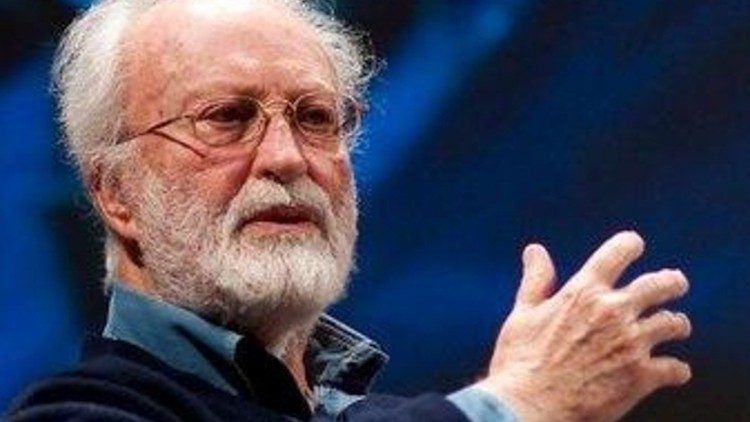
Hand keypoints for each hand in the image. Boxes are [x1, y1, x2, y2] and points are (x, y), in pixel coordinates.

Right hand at [476, 231, 690, 421]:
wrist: (529, 406)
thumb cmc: (521, 360)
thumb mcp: (523, 313)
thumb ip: (536, 280)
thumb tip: (535, 250)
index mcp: (583, 292)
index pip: (618, 252)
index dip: (630, 244)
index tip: (634, 245)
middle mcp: (613, 311)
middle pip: (660, 284)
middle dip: (672, 281)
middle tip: (676, 283)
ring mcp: (631, 343)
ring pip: (673, 323)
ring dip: (677, 323)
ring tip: (677, 325)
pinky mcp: (641, 376)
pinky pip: (676, 368)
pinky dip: (677, 369)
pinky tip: (674, 371)